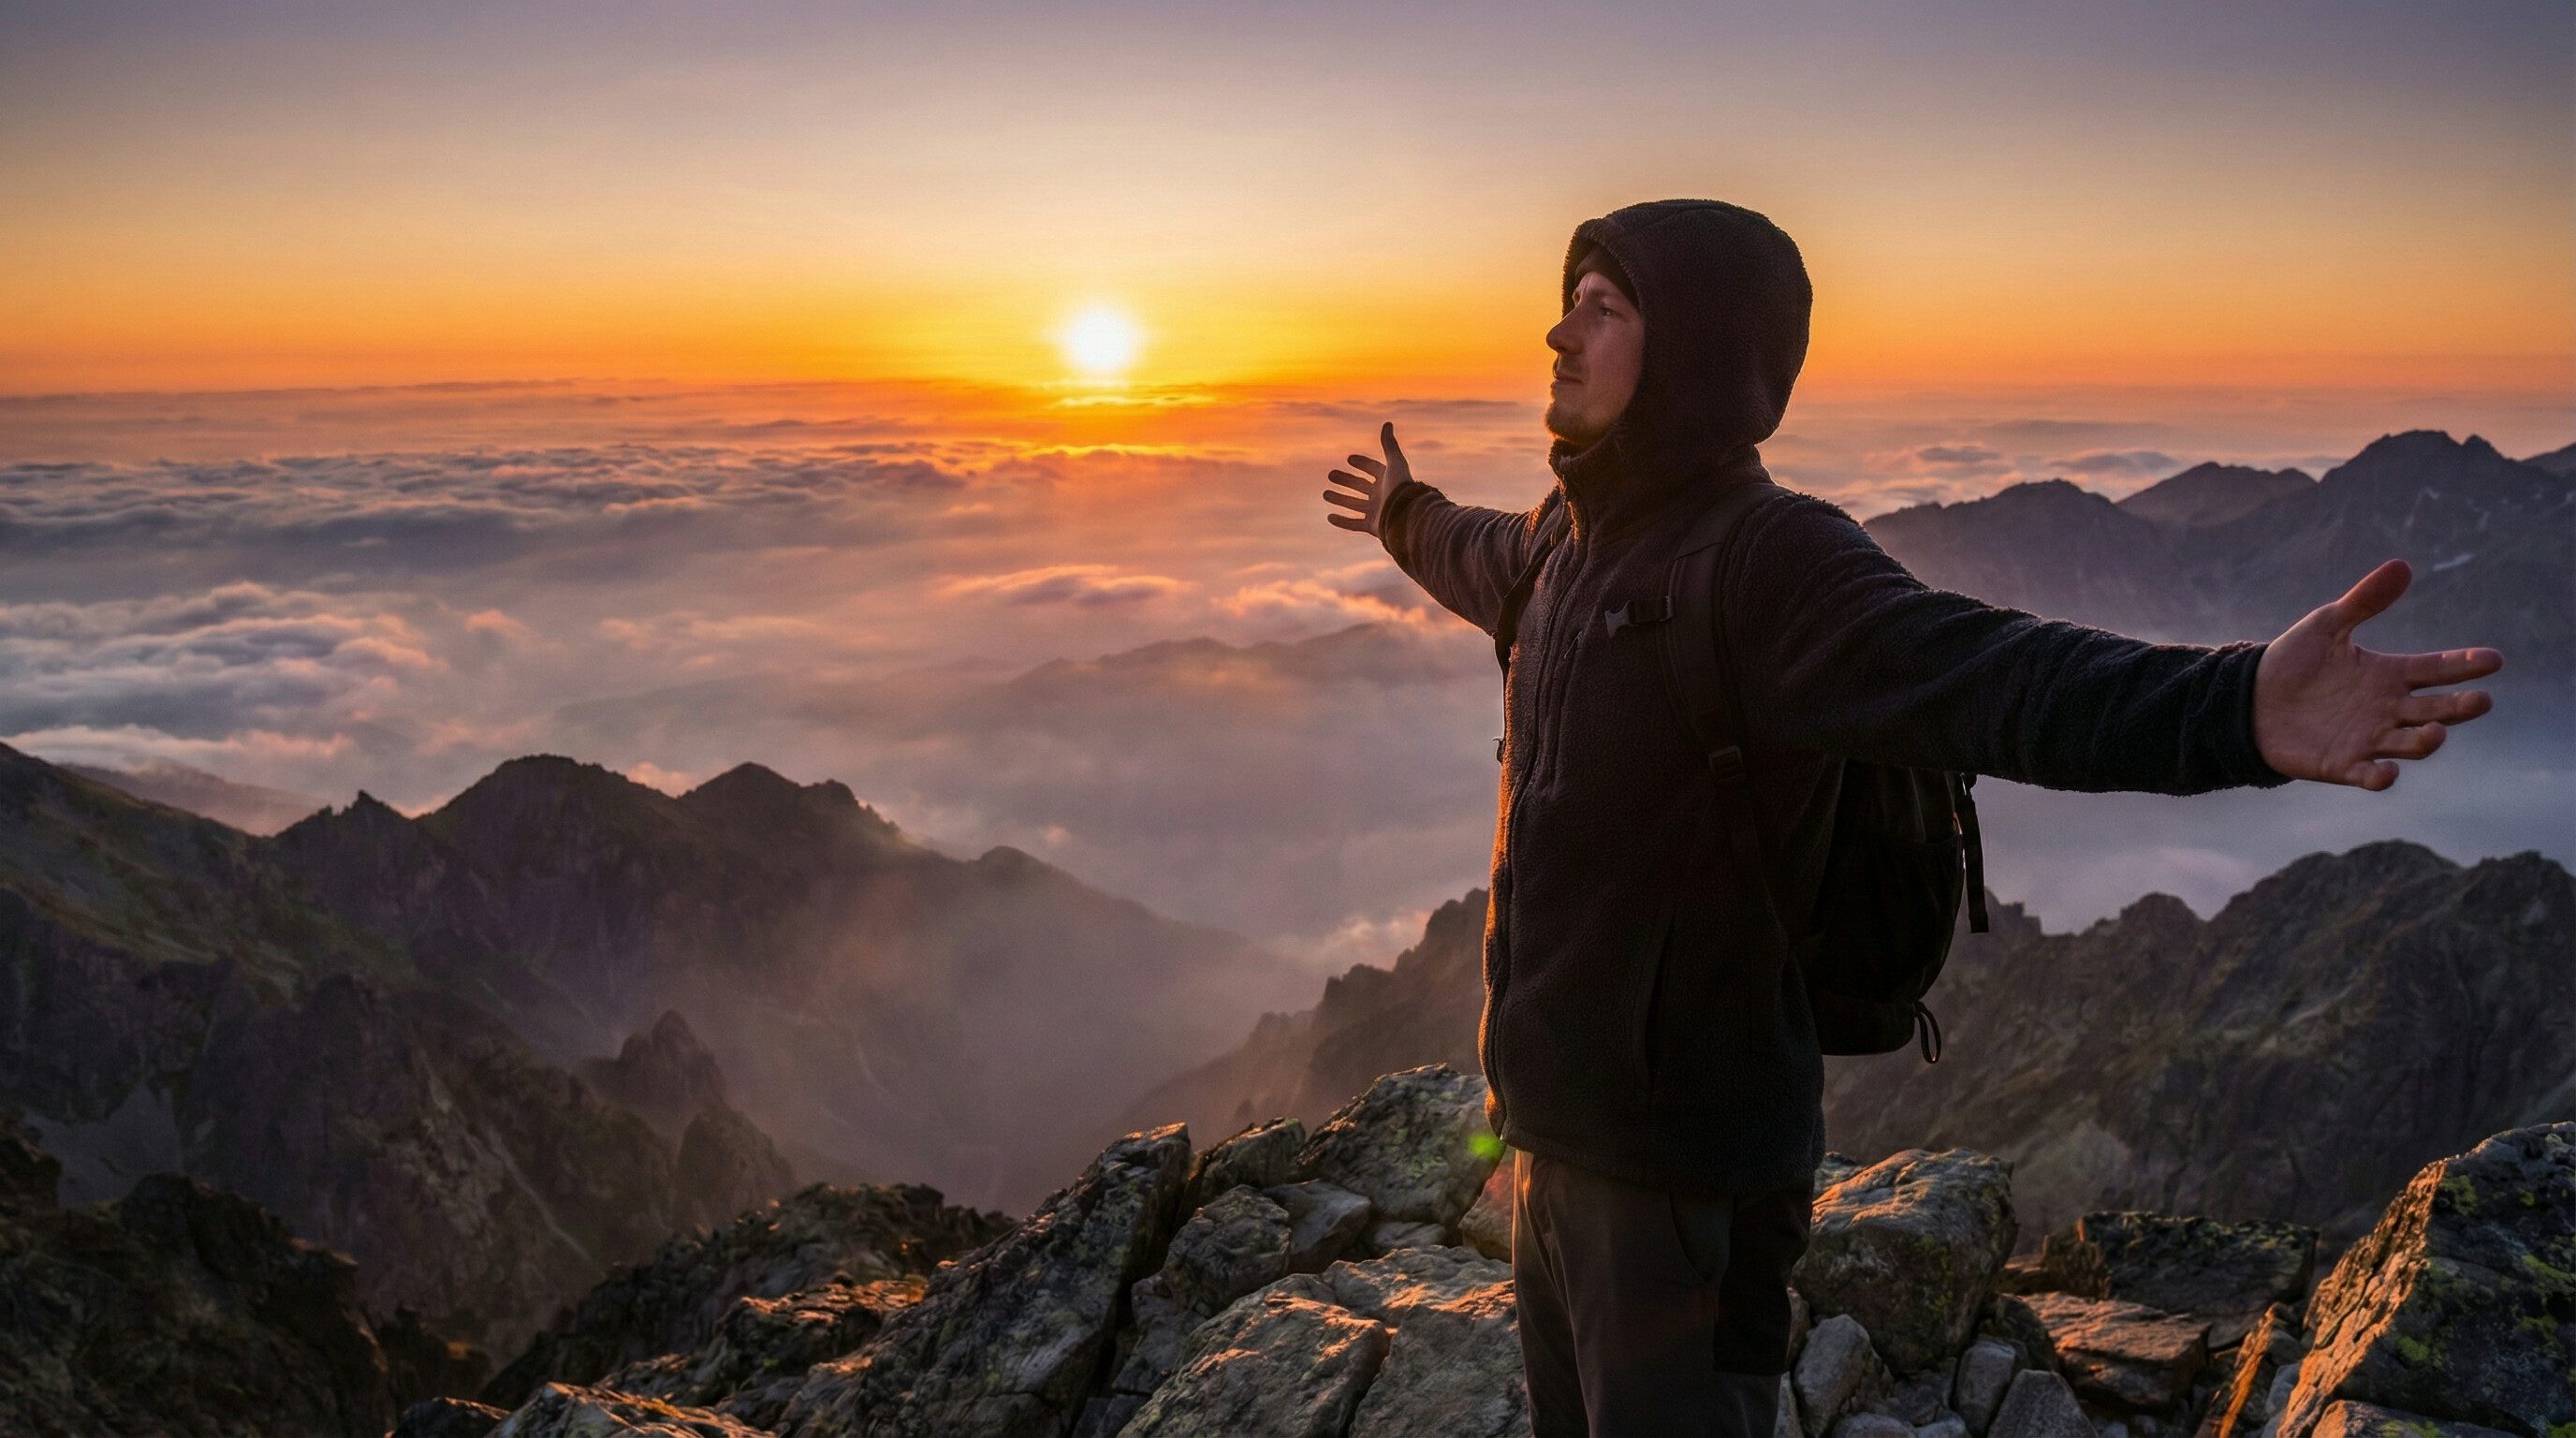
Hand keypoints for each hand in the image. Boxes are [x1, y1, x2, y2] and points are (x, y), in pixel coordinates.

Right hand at [1323, 421, 1412, 538]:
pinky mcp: (1373, 527)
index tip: (1349, 459)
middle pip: (1360, 486)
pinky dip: (1342, 521)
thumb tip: (1388, 423)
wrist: (1407, 515)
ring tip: (1325, 494)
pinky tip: (1329, 517)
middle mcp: (1382, 496)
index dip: (1362, 463)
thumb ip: (1389, 444)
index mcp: (1388, 480)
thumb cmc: (1401, 488)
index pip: (1373, 469)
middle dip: (1345, 480)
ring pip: (1354, 504)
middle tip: (1330, 475)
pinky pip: (1354, 524)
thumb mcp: (1395, 463)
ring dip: (1339, 499)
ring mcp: (1377, 512)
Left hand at [2252, 558, 2502, 789]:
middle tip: (2482, 700)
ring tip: (2436, 731)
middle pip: (2435, 709)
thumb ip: (2364, 600)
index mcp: (2390, 674)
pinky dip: (2379, 776)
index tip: (2494, 660)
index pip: (2437, 669)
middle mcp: (2388, 709)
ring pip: (2409, 744)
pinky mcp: (2342, 764)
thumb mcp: (2327, 625)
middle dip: (2460, 707)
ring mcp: (2368, 739)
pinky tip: (2386, 772)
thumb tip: (2403, 565)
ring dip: (2425, 741)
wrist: (2249, 700)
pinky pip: (2367, 774)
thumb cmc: (2293, 661)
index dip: (2465, 665)